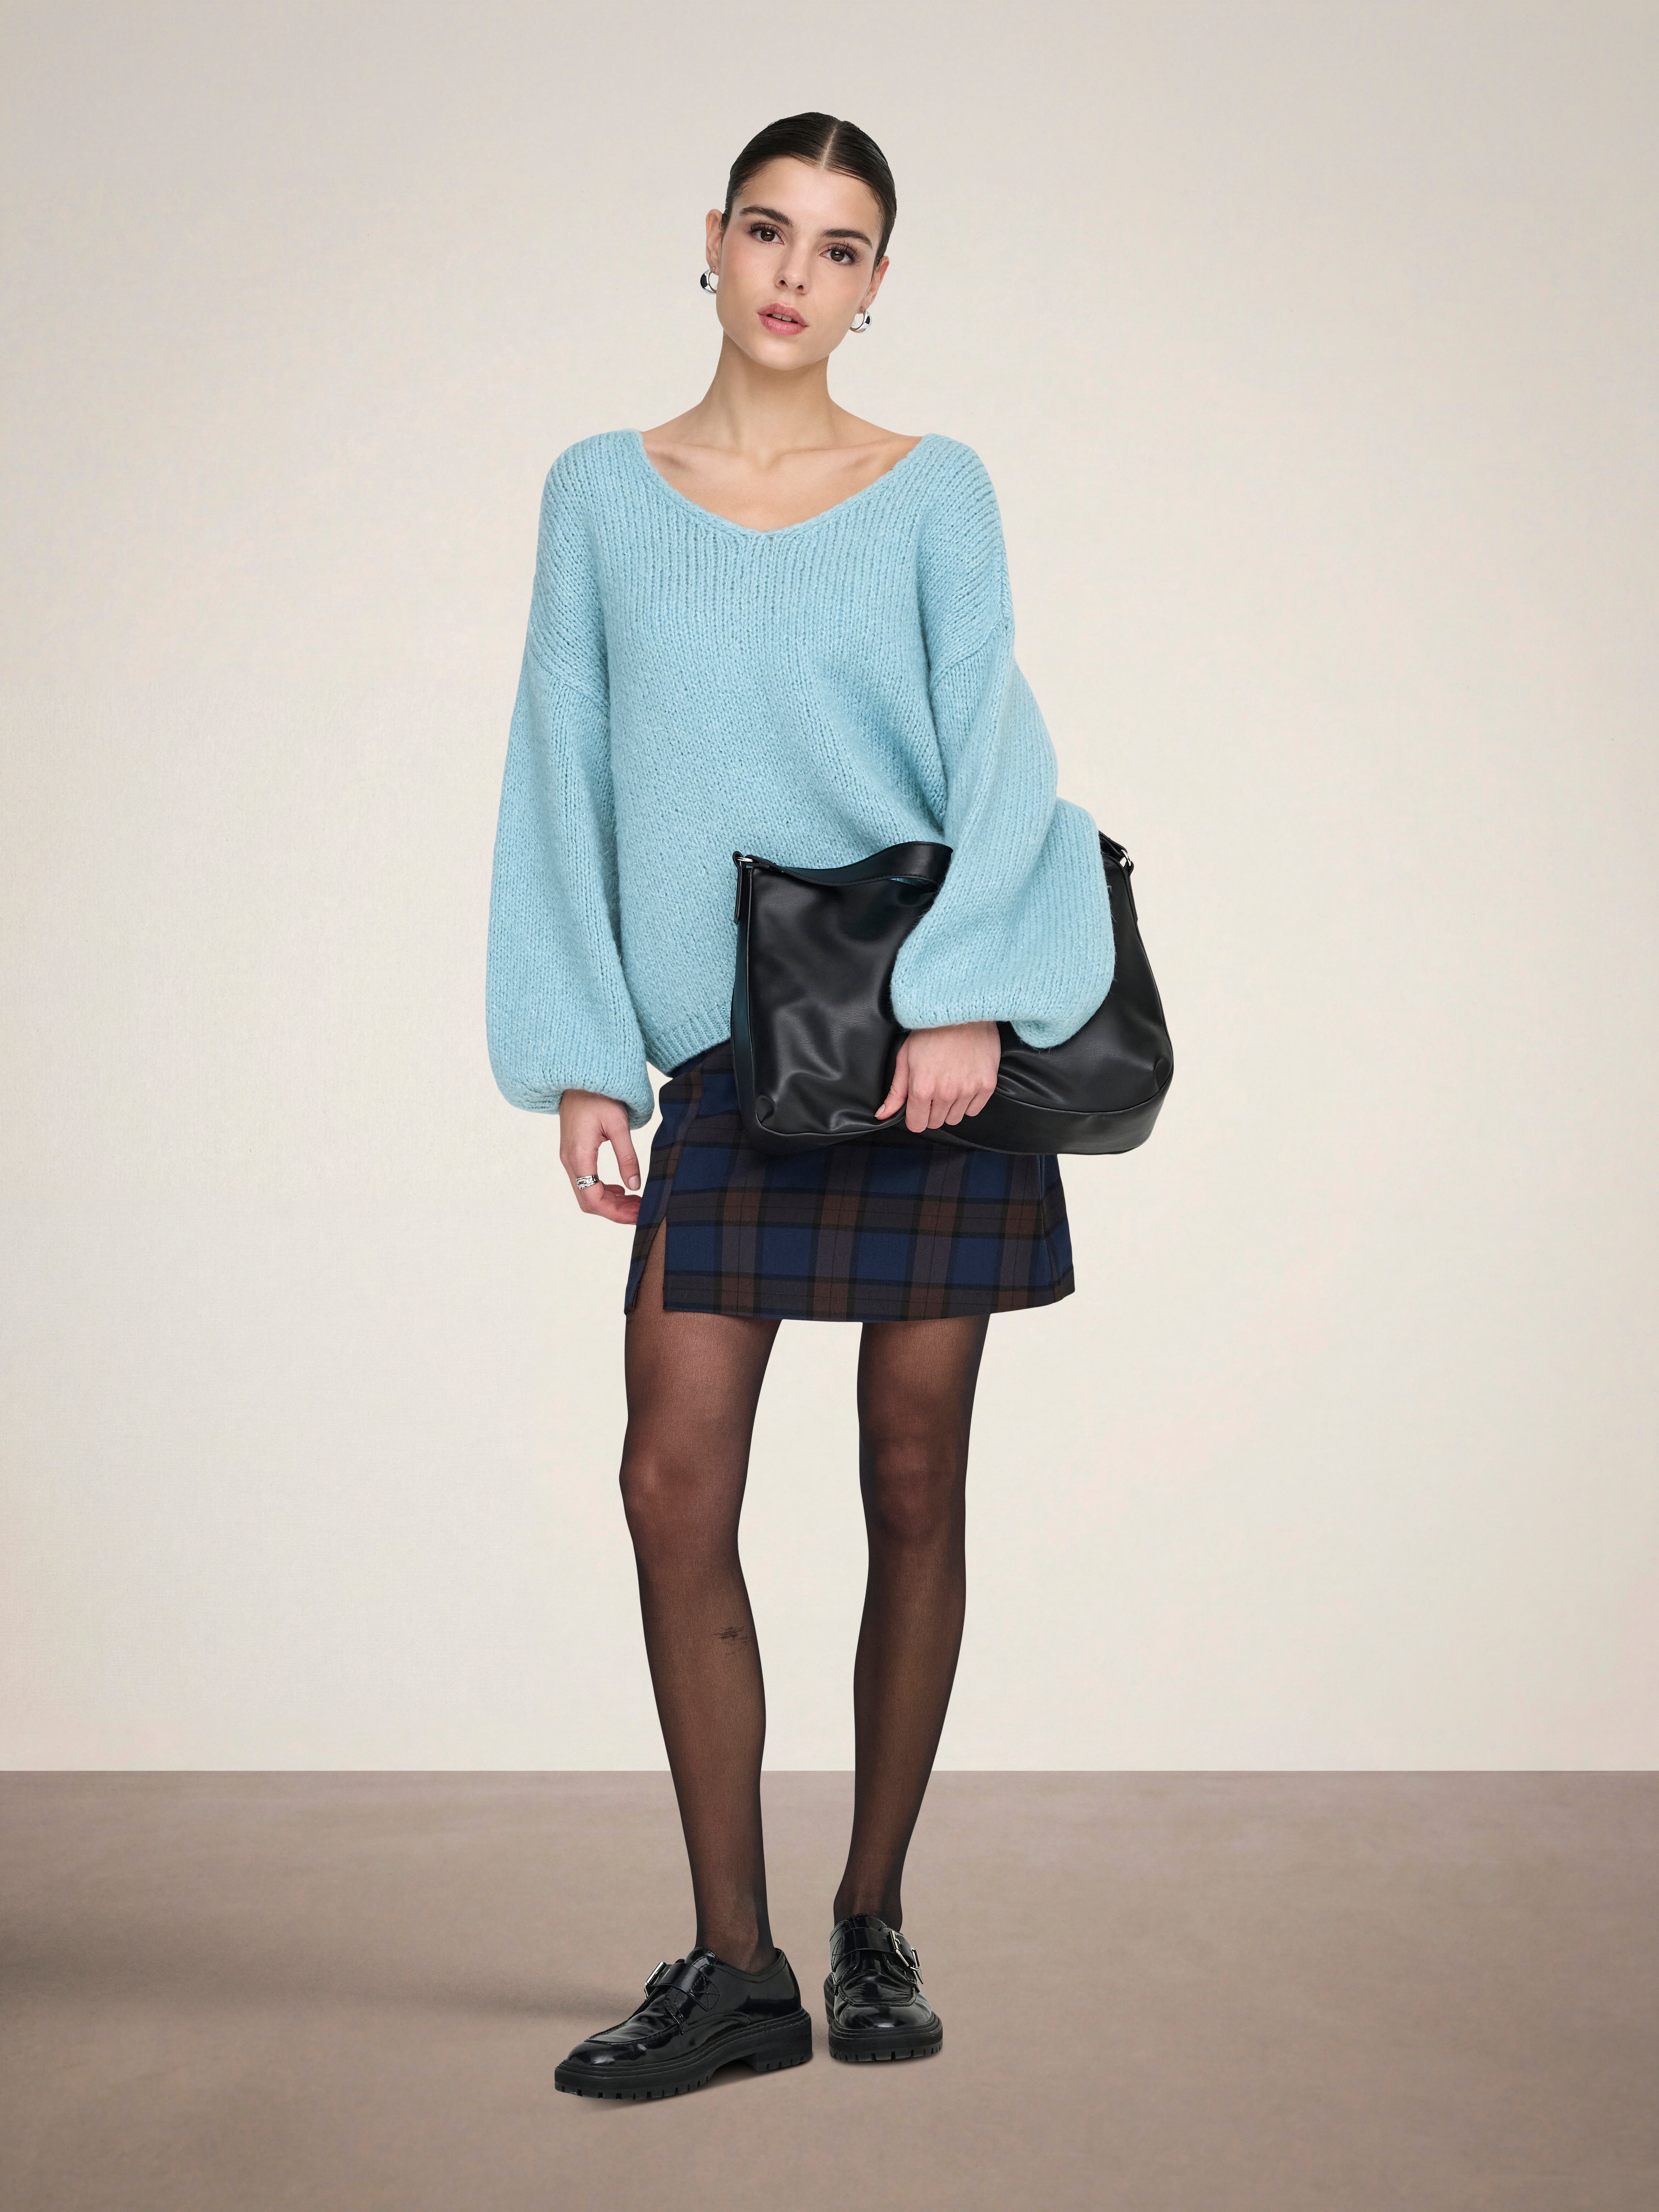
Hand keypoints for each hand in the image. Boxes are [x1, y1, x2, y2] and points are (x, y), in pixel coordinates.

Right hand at [559, 1089, 642, 1222]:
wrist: (578, 1077)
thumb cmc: (598, 1094)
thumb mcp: (618, 1124)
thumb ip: (627, 1156)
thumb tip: (635, 1186)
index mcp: (580, 1155)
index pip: (594, 1198)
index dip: (616, 1212)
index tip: (639, 1214)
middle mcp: (569, 1160)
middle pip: (588, 1201)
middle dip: (615, 1211)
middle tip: (641, 1210)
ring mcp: (569, 1157)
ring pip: (586, 1193)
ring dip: (610, 1202)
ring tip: (635, 1202)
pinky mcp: (573, 1153)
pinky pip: (585, 1181)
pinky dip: (603, 1190)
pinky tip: (621, 1189)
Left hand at [875, 1021, 1000, 1133]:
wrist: (961, 1011)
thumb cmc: (930, 1031)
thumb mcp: (905, 1058)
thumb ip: (896, 1091)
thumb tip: (883, 1115)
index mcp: (922, 1088)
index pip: (917, 1125)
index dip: (915, 1117)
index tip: (917, 1107)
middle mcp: (946, 1093)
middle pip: (936, 1123)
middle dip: (931, 1111)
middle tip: (933, 1089)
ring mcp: (968, 1090)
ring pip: (955, 1118)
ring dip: (949, 1107)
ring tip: (949, 1083)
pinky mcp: (987, 1085)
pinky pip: (974, 1110)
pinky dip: (968, 1102)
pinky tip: (963, 1083)